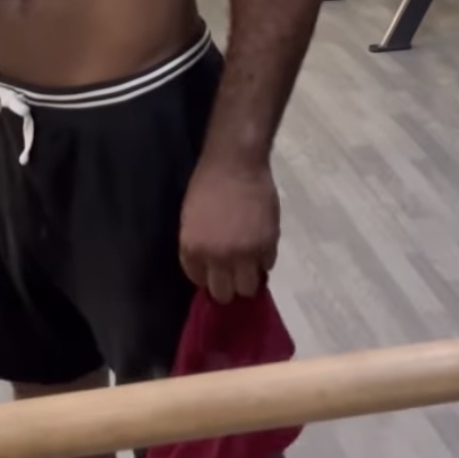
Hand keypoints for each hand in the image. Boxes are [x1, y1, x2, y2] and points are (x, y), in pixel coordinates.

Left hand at [178, 159, 279, 302]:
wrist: (235, 163)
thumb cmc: (207, 185)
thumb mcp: (191, 219)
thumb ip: (199, 247)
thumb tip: (210, 267)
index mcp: (193, 249)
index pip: (199, 281)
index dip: (207, 275)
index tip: (214, 268)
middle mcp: (218, 258)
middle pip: (224, 294)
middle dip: (227, 285)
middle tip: (232, 272)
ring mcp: (245, 254)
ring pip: (248, 288)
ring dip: (248, 277)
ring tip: (248, 262)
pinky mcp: (268, 245)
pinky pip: (267, 266)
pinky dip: (264, 259)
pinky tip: (259, 244)